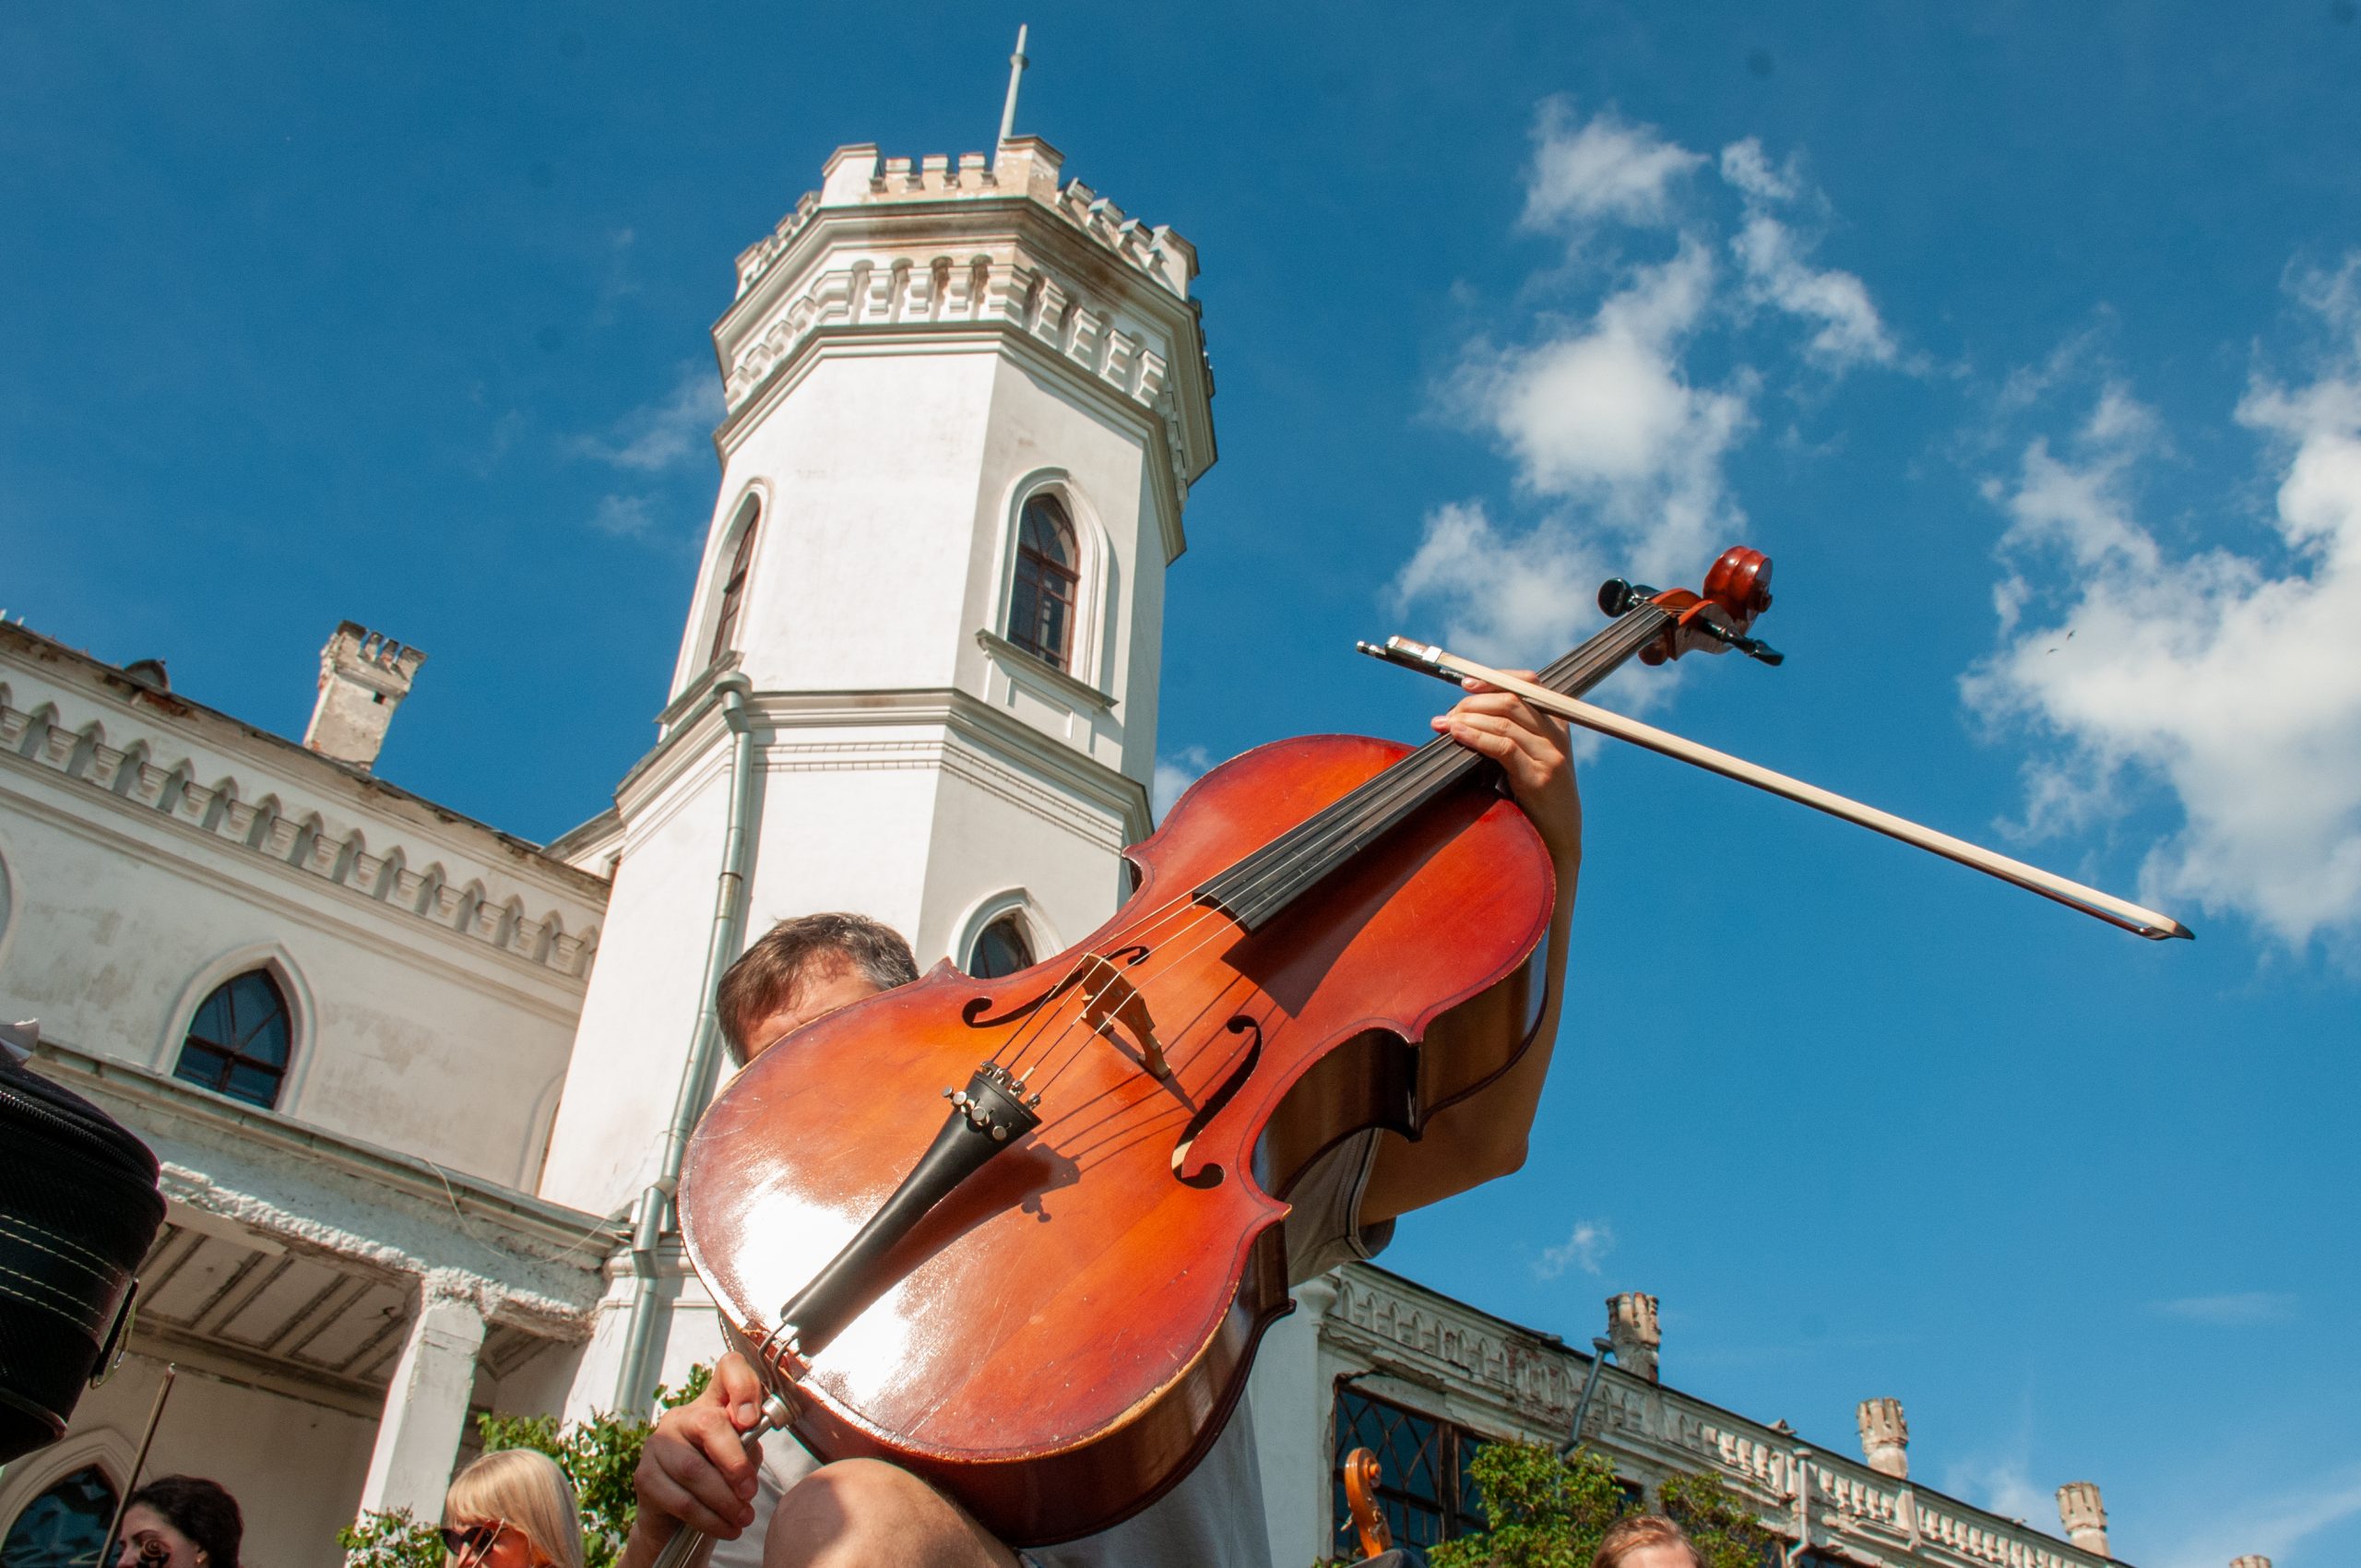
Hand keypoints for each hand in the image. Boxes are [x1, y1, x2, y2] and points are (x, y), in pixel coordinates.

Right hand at [631, 1353, 766, 1540]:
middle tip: (750, 1492)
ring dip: (724, 1500)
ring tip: (743, 1517)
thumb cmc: (717, 1477)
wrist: (676, 1516)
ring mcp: (658, 1444)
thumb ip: (747, 1442)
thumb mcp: (740, 1455)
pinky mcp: (645, 1476)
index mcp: (711, 1402)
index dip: (743, 1384)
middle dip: (735, 1463)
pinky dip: (709, 1519)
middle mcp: (681, 1416)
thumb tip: (750, 1438)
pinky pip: (680, 1500)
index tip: (752, 1419)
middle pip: (709, 1425)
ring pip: (693, 1470)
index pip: (728, 1369)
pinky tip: (726, 1527)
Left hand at [1432, 674, 1582, 876]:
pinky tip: (1457, 735)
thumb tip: (1463, 716)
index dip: (1495, 679)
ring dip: (1467, 718)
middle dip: (1472, 702)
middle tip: (1446, 715)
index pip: (1529, 684)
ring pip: (1505, 720)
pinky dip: (1476, 736)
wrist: (1556, 843)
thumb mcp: (1528, 761)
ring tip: (1443, 725)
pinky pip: (1504, 746)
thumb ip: (1509, 736)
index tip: (1465, 684)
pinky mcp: (1539, 777)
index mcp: (1557, 726)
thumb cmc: (1535, 802)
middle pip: (1511, 699)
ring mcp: (1551, 756)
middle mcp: (1557, 736)